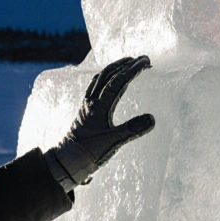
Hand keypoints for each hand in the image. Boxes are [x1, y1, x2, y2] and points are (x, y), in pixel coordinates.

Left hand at [45, 56, 154, 191]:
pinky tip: (112, 82)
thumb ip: (132, 130)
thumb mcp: (113, 143)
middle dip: (125, 64)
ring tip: (128, 63)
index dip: (132, 70)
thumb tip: (152, 118)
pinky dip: (107, 78)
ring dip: (115, 68)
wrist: (66, 161)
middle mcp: (91, 102)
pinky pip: (96, 86)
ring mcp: (87, 105)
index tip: (146, 62)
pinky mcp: (85, 110)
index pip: (118, 82)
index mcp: (98, 106)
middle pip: (108, 75)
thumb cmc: (88, 153)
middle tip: (142, 59)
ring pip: (100, 78)